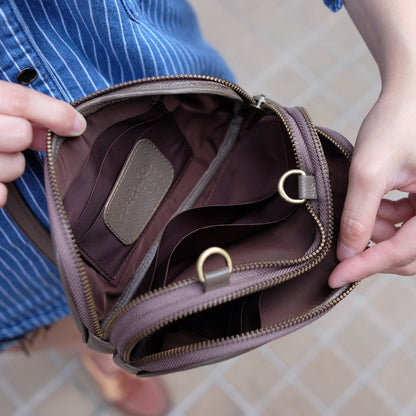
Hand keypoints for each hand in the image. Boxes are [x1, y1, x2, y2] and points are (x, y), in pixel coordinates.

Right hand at [0, 80, 85, 206]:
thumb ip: (20, 112)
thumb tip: (68, 125)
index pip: (16, 100)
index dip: (53, 112)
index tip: (78, 123)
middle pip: (18, 133)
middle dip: (23, 137)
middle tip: (11, 137)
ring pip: (14, 166)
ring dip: (11, 165)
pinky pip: (0, 195)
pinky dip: (0, 191)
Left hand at [329, 86, 415, 287]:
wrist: (410, 93)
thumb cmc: (397, 123)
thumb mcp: (370, 170)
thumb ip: (359, 215)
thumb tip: (348, 254)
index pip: (404, 251)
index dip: (366, 266)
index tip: (336, 277)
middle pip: (408, 252)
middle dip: (372, 248)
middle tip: (343, 241)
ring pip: (402, 239)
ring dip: (374, 232)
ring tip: (356, 209)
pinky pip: (404, 224)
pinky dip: (381, 220)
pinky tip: (369, 205)